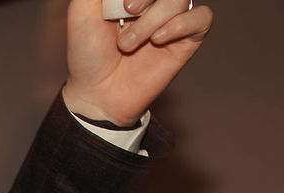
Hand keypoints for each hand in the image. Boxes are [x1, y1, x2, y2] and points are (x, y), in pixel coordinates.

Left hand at [63, 0, 213, 127]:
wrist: (96, 93)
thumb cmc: (88, 53)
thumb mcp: (82, 11)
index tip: (124, 5)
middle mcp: (156, 1)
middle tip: (126, 12)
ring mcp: (173, 18)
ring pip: (180, 0)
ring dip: (151, 20)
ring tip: (128, 44)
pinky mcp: (187, 39)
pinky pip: (201, 17)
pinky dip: (180, 25)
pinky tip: (158, 40)